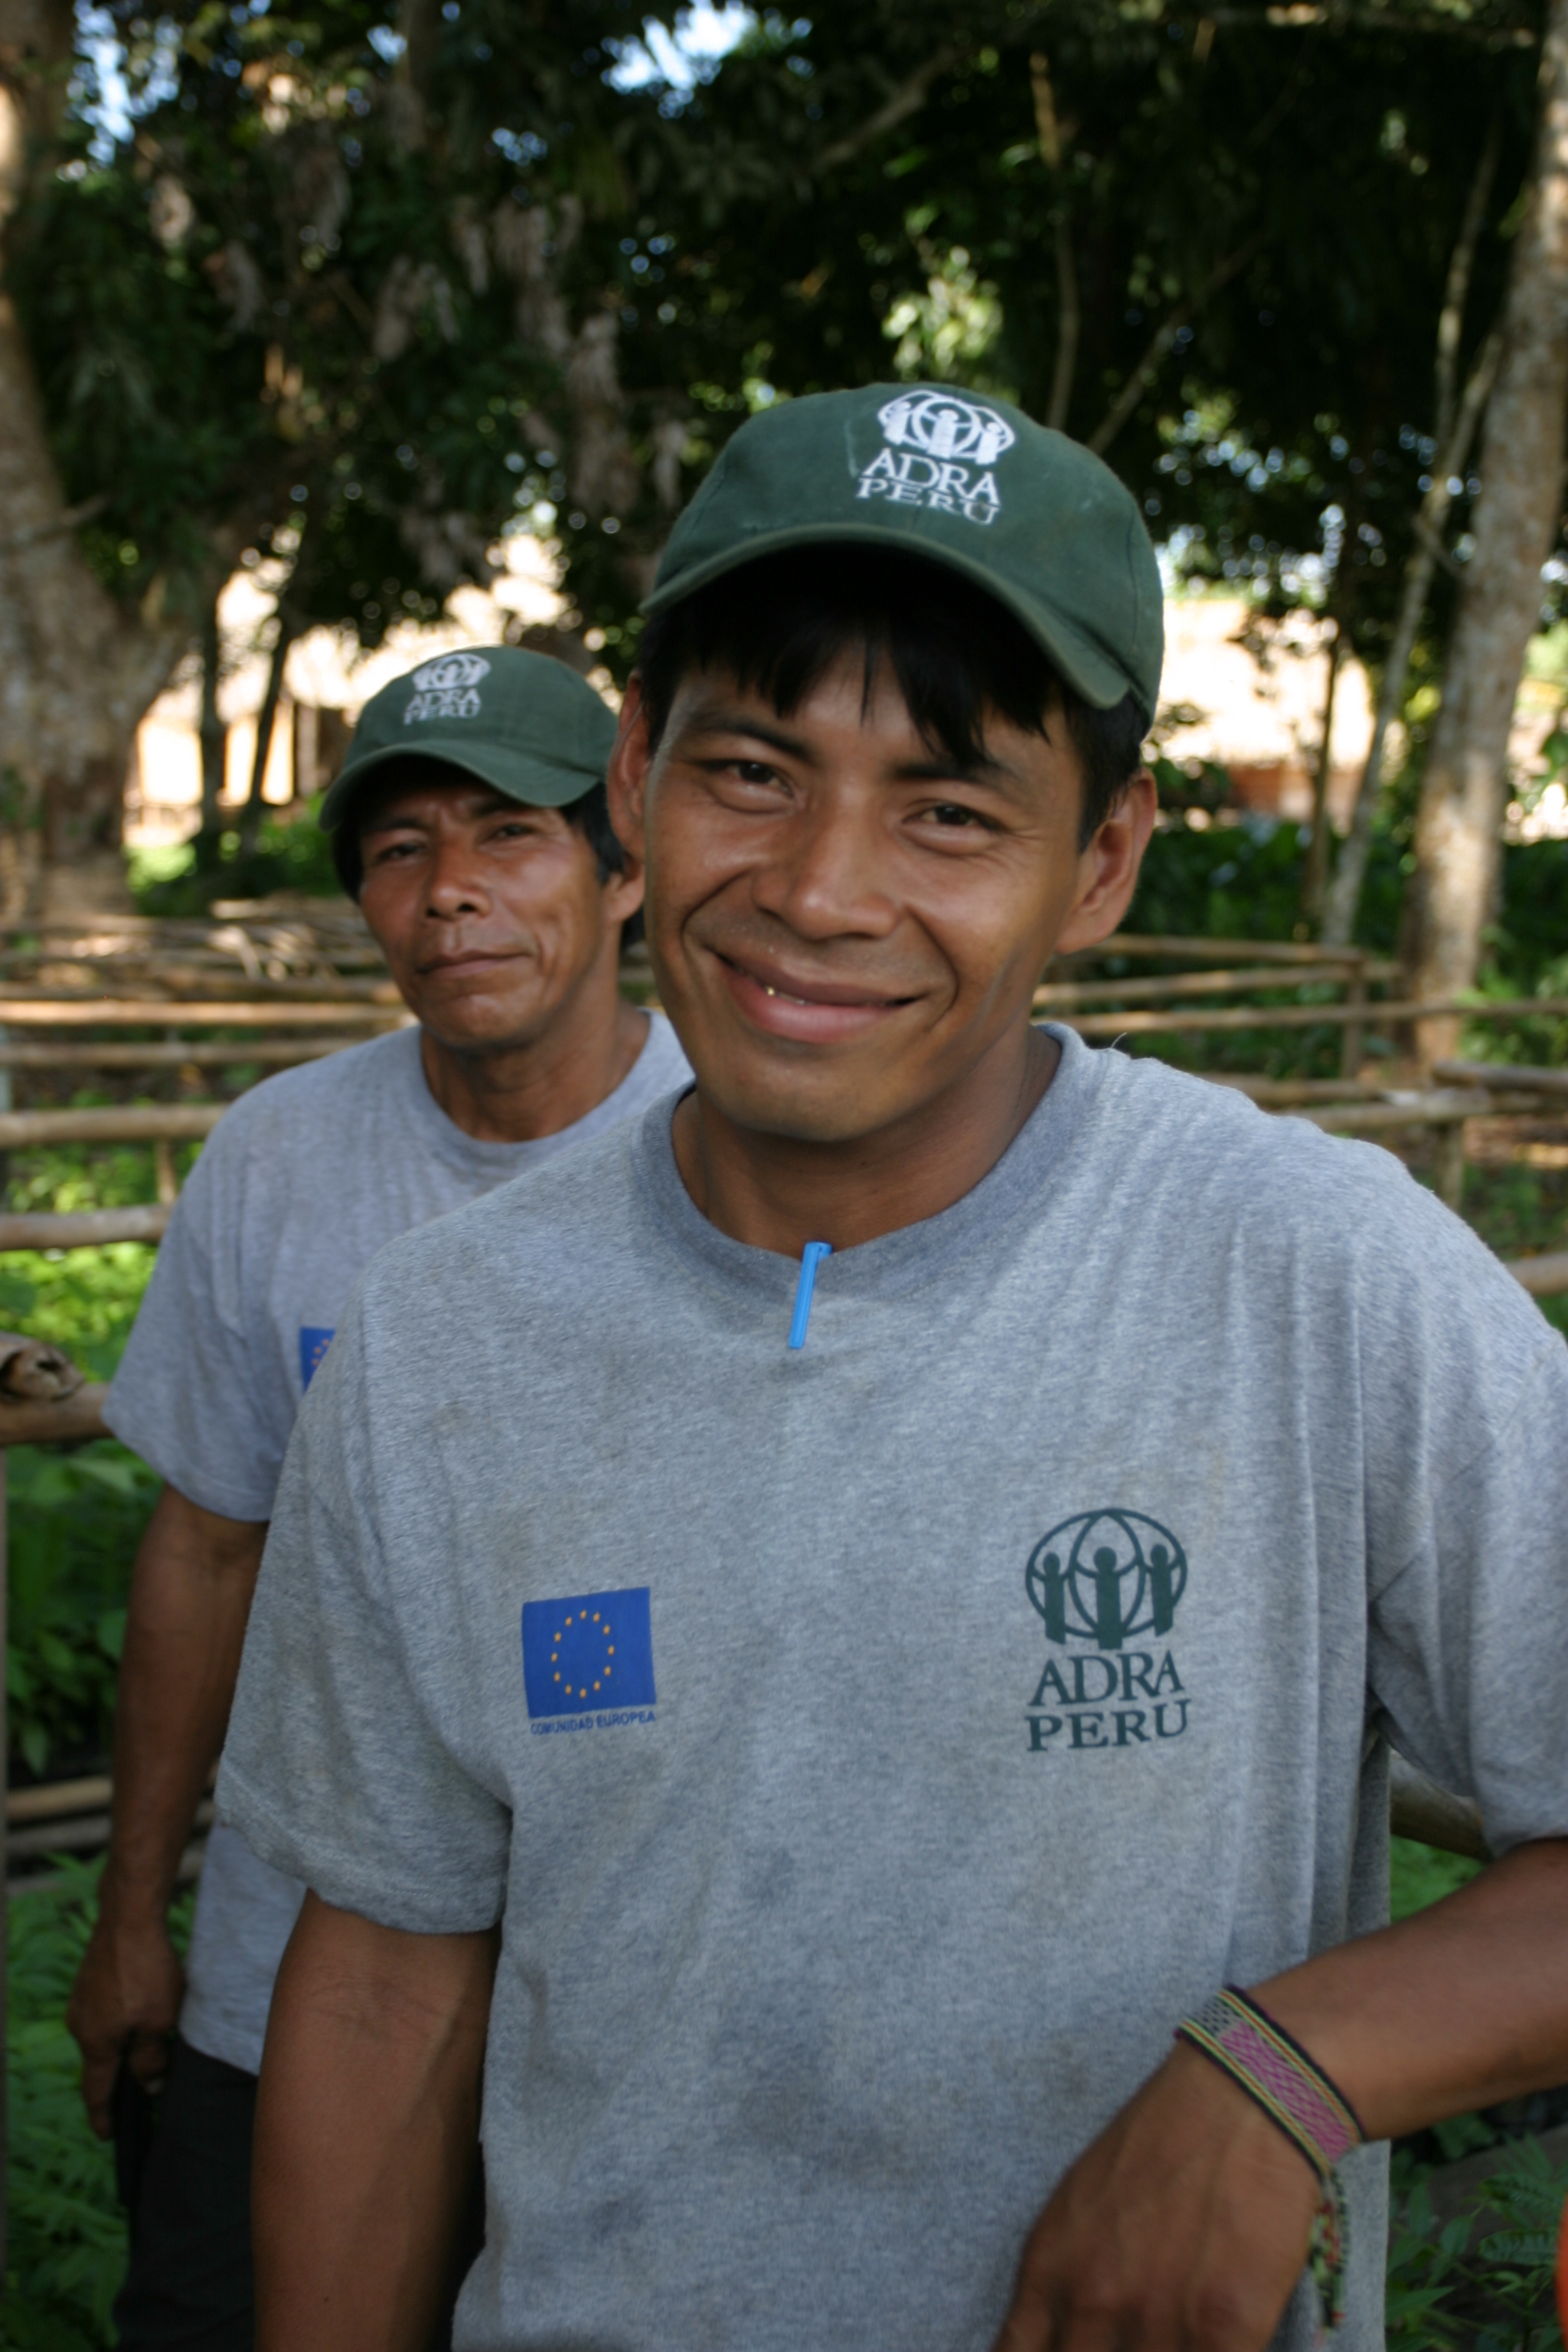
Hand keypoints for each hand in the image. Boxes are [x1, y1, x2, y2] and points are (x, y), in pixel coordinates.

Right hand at [67, 1907, 184, 2138]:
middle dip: (118, 2078)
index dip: (103, 2116)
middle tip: (139, 2093)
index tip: (107, 2136)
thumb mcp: (159, 2021)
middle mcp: (80, 2025)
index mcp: (96, 2043)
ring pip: (105, 2035)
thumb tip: (148, 2086)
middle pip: (101, 2063)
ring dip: (123, 2044)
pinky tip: (141, 2011)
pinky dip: (121, 2021)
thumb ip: (150, 2059)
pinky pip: (105, 2013)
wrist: (128, 1917)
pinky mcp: (89, 1981)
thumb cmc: (147, 1970)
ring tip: (148, 2046)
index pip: (97, 2091)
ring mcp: (81, 2001)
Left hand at [992, 2042, 1321, 2350]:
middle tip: (1125, 2340)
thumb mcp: (1078, 2208)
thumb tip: (1059, 2339)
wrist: (1238, 2099)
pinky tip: (1216, 2342)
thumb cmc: (1160, 2144)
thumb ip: (1062, 2283)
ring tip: (1172, 2334)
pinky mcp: (1224, 2331)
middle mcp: (1090, 2302)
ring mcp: (1156, 2321)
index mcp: (1048, 2270)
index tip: (1066, 2351)